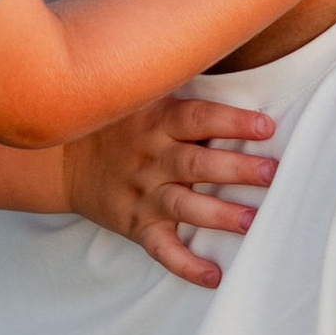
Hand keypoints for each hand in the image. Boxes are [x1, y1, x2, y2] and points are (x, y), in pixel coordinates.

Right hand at [62, 95, 276, 285]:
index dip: (232, 122)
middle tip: (271, 173)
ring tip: (250, 220)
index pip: (199, 119)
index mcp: (157, 121)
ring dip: (218, 214)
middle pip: (196, 163)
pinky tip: (213, 275)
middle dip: (236, 168)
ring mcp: (143, 194)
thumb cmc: (120, 124)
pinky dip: (185, 265)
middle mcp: (151, 158)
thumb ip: (182, 90)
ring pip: (183, 204)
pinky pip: (161, 248)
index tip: (266, 126)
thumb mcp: (144, 97)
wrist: (64, 161)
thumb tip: (223, 59)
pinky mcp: (136, 224)